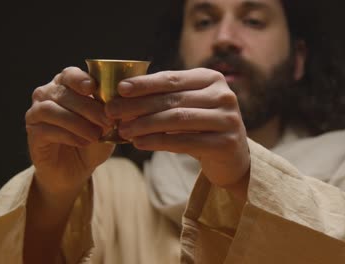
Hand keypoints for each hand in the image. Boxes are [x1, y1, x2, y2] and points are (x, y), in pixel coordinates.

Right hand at [25, 67, 114, 199]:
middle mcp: (48, 94)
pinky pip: (46, 129)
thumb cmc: (94, 140)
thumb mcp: (108, 125)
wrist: (77, 168)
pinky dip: (68, 135)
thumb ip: (113, 113)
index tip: (93, 88)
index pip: (69, 74)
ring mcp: (37, 112)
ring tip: (96, 136)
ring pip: (51, 109)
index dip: (80, 79)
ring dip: (77, 122)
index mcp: (67, 85)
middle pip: (63, 93)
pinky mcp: (33, 132)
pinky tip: (83, 142)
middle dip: (88, 107)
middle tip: (107, 122)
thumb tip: (125, 104)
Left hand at [106, 68, 249, 188]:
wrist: (232, 157)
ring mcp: (228, 119)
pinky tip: (140, 143)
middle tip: (112, 112)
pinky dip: (158, 142)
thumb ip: (166, 97)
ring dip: (145, 124)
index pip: (172, 78)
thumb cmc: (202, 127)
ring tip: (123, 130)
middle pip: (172, 99)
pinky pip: (185, 142)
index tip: (120, 89)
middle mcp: (224, 95)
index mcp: (212, 79)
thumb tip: (123, 95)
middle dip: (138, 105)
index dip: (144, 83)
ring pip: (177, 119)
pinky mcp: (226, 143)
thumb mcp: (189, 105)